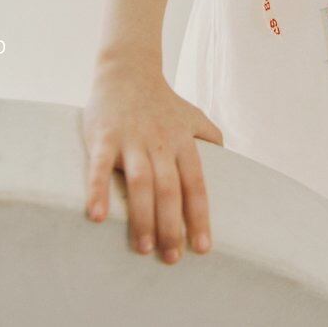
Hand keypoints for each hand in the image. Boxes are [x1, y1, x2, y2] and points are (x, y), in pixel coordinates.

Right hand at [82, 61, 223, 264]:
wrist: (127, 68)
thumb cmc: (161, 100)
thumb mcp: (192, 115)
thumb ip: (210, 137)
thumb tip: (230, 162)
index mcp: (182, 142)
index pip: (196, 184)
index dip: (200, 216)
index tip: (203, 249)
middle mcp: (160, 142)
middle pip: (170, 188)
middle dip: (172, 225)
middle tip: (171, 259)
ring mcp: (132, 139)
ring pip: (141, 181)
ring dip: (142, 216)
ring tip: (143, 248)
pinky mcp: (103, 136)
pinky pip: (99, 166)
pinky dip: (98, 191)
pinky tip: (97, 218)